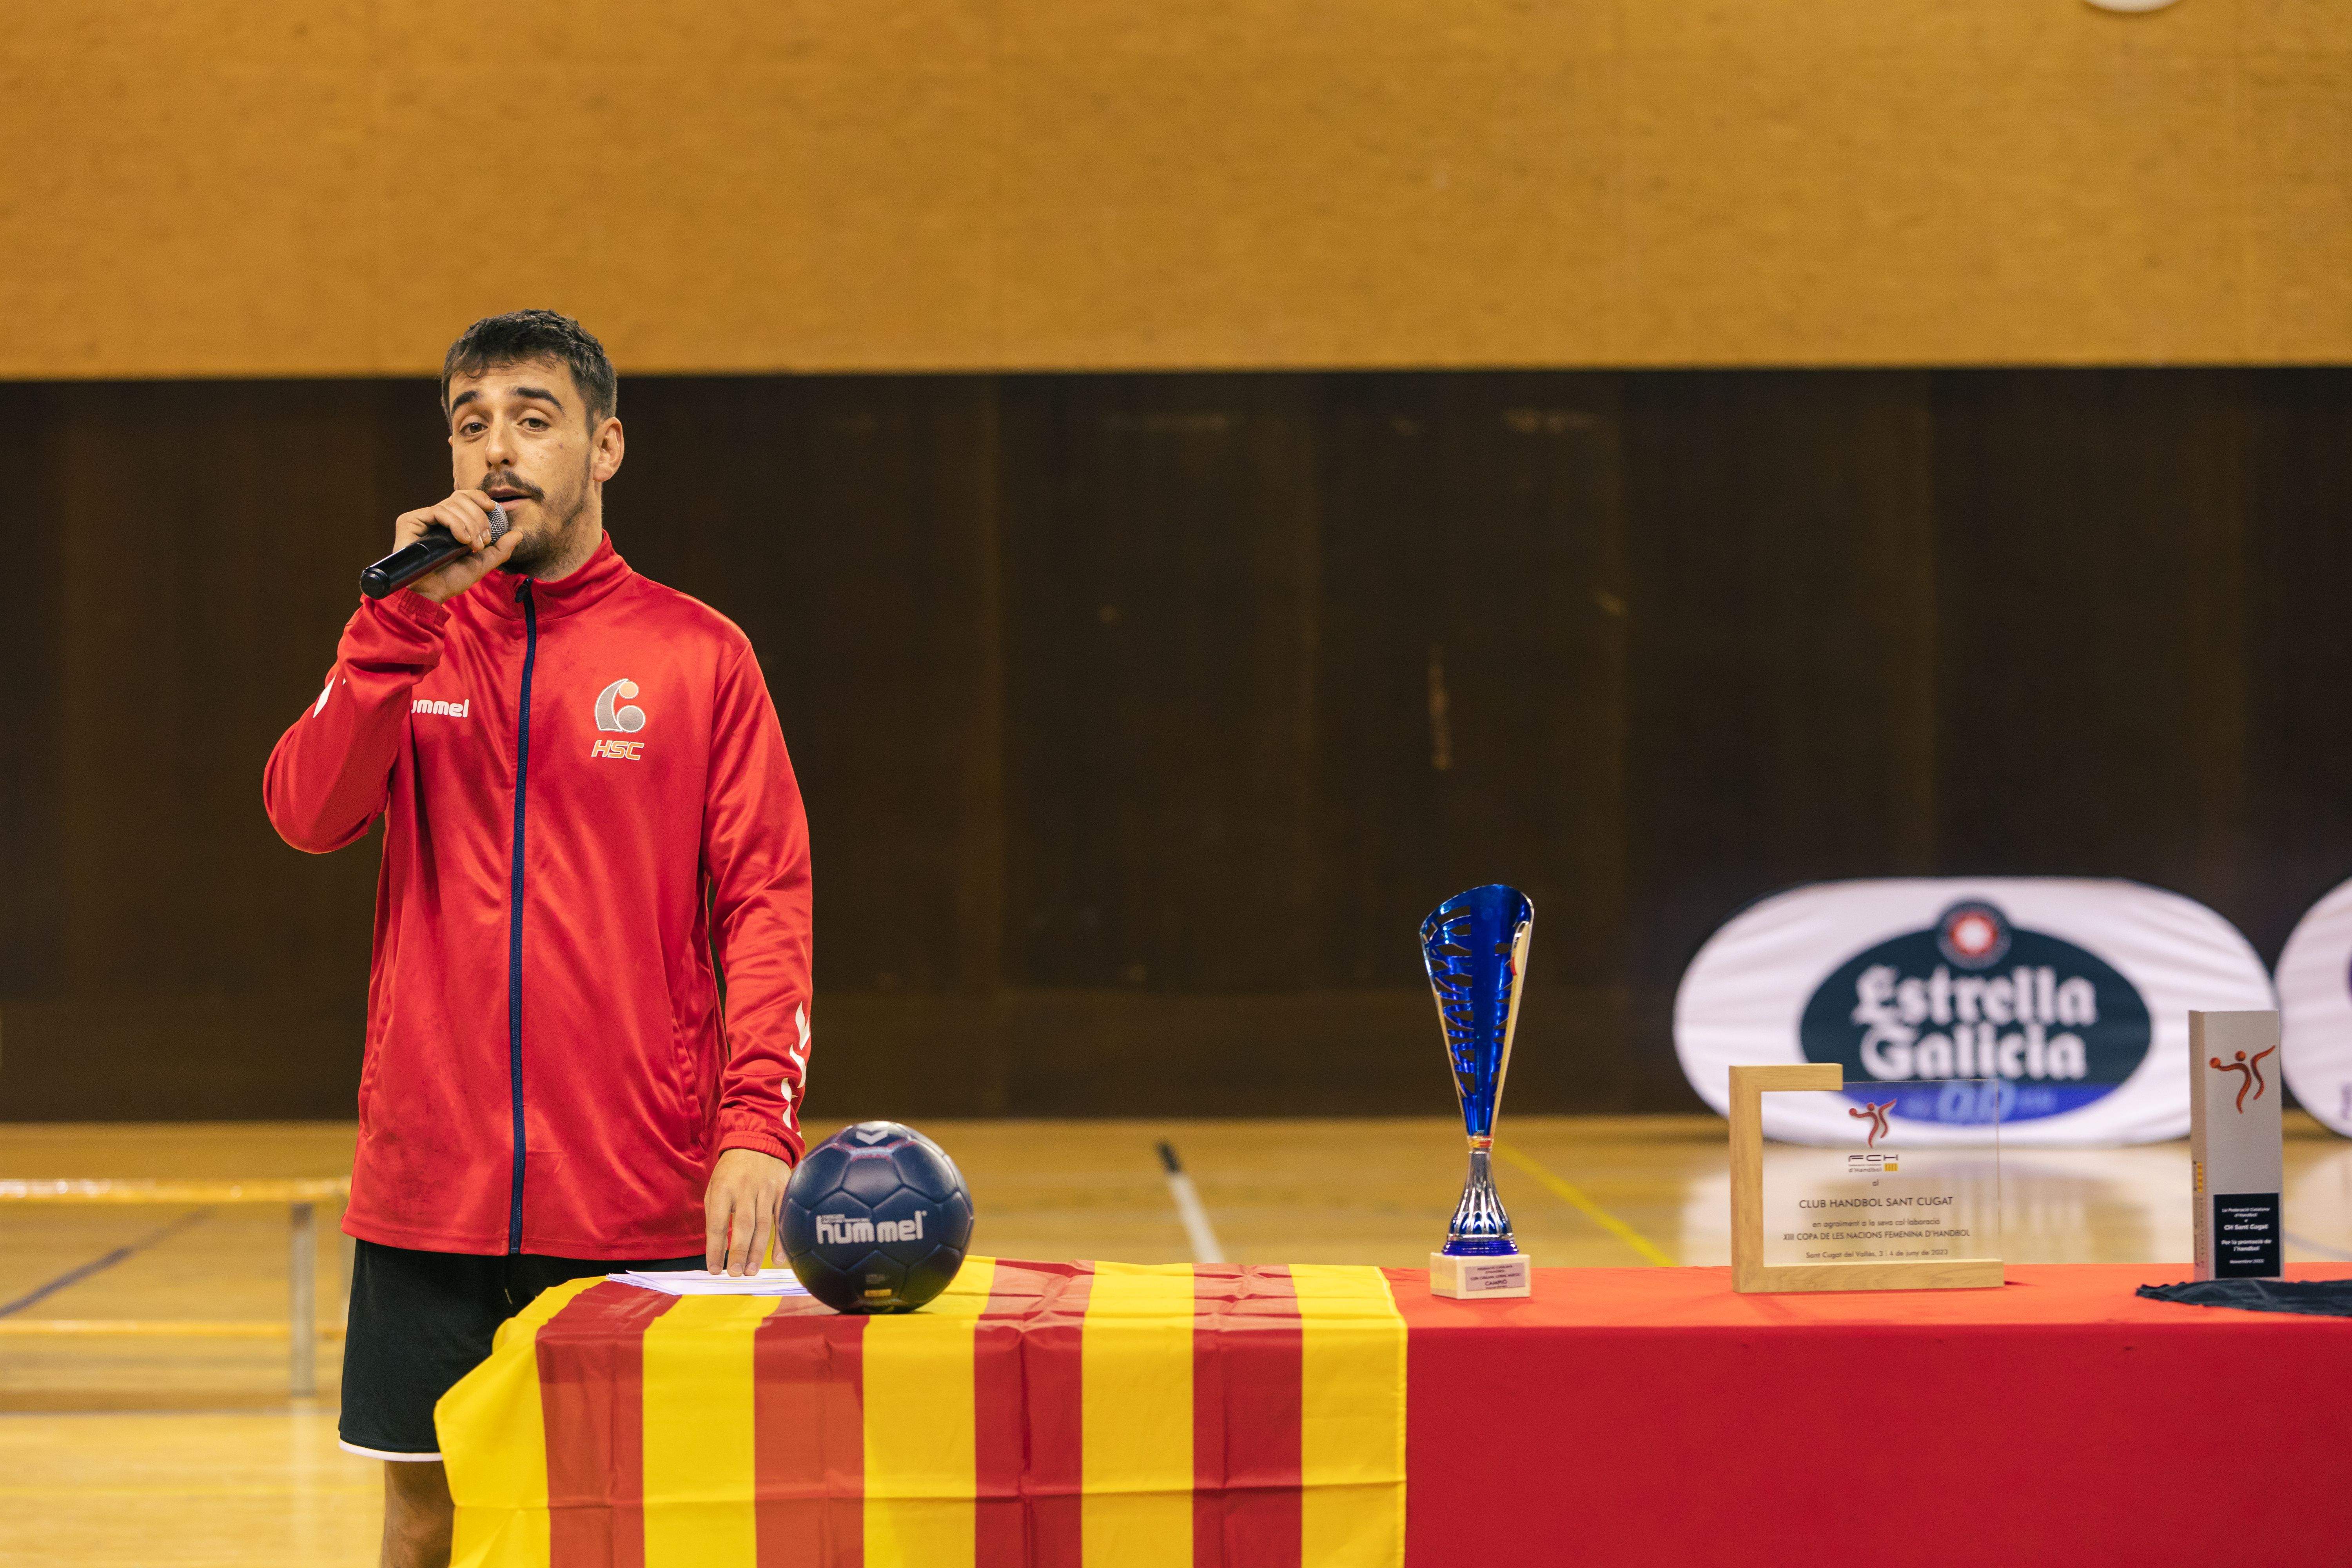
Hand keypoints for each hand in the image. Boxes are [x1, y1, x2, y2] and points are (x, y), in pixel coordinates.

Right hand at [391, 489, 520, 603]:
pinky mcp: (410, 521)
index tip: (492, 508)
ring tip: (472, 546)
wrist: (431, 593)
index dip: (479, 497)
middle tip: (483, 540)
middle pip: (461, 498)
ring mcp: (423, 518)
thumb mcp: (482, 563)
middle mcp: (437, 518)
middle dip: (479, 518)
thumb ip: (500, 549)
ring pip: (452, 504)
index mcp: (452, 523)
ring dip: (470, 524)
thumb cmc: (452, 580)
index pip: (465, 497)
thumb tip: (518, 534)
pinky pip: (438, 511)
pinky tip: (462, 540)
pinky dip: (456, 523)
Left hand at [704, 1147, 791, 1275]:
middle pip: (743, 1225)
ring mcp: (766, 1188)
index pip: (718, 1224)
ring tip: (751, 1271)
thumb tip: (718, 1249)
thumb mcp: (715, 1187)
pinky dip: (781, 1239)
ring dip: (758, 1250)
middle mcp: (745, 1188)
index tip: (714, 1270)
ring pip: (764, 1224)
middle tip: (736, 1274)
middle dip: (739, 1252)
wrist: (757, 1141)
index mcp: (723, 1188)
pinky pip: (783, 1217)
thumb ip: (715, 1215)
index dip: (715, 1249)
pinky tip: (778, 1259)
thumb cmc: (731, 1172)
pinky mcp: (784, 1188)